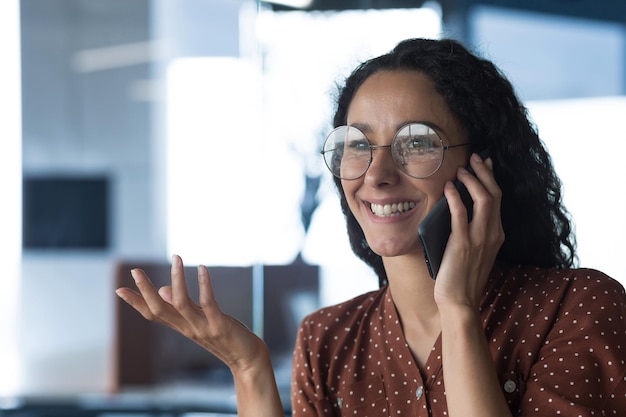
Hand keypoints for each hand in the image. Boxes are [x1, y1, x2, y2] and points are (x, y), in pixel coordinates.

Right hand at [115, 254, 268, 372]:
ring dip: (177, 279)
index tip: (119, 289)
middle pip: (159, 310)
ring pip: (181, 303)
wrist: (247, 360)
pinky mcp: (219, 325)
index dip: (136, 302)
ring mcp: (203, 327)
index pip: (153, 314)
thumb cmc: (225, 337)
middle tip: (135, 270)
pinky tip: (202, 268)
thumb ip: (181, 307)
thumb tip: (163, 290)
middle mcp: (188, 328)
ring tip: (176, 258)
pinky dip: (204, 285)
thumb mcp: (200, 320)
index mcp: (182, 326)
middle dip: (145, 290)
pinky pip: (209, 303)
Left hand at [433, 153, 504, 309]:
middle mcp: (493, 233)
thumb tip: (458, 204)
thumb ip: (471, 229)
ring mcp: (480, 238)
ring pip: (483, 198)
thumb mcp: (473, 249)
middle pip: (494, 193)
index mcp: (497, 234)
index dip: (491, 178)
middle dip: (484, 171)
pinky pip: (460, 213)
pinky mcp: (463, 243)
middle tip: (473, 158)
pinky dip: (455, 196)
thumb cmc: (461, 275)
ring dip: (472, 179)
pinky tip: (449, 187)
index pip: (497, 198)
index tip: (484, 162)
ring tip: (461, 170)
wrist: (459, 301)